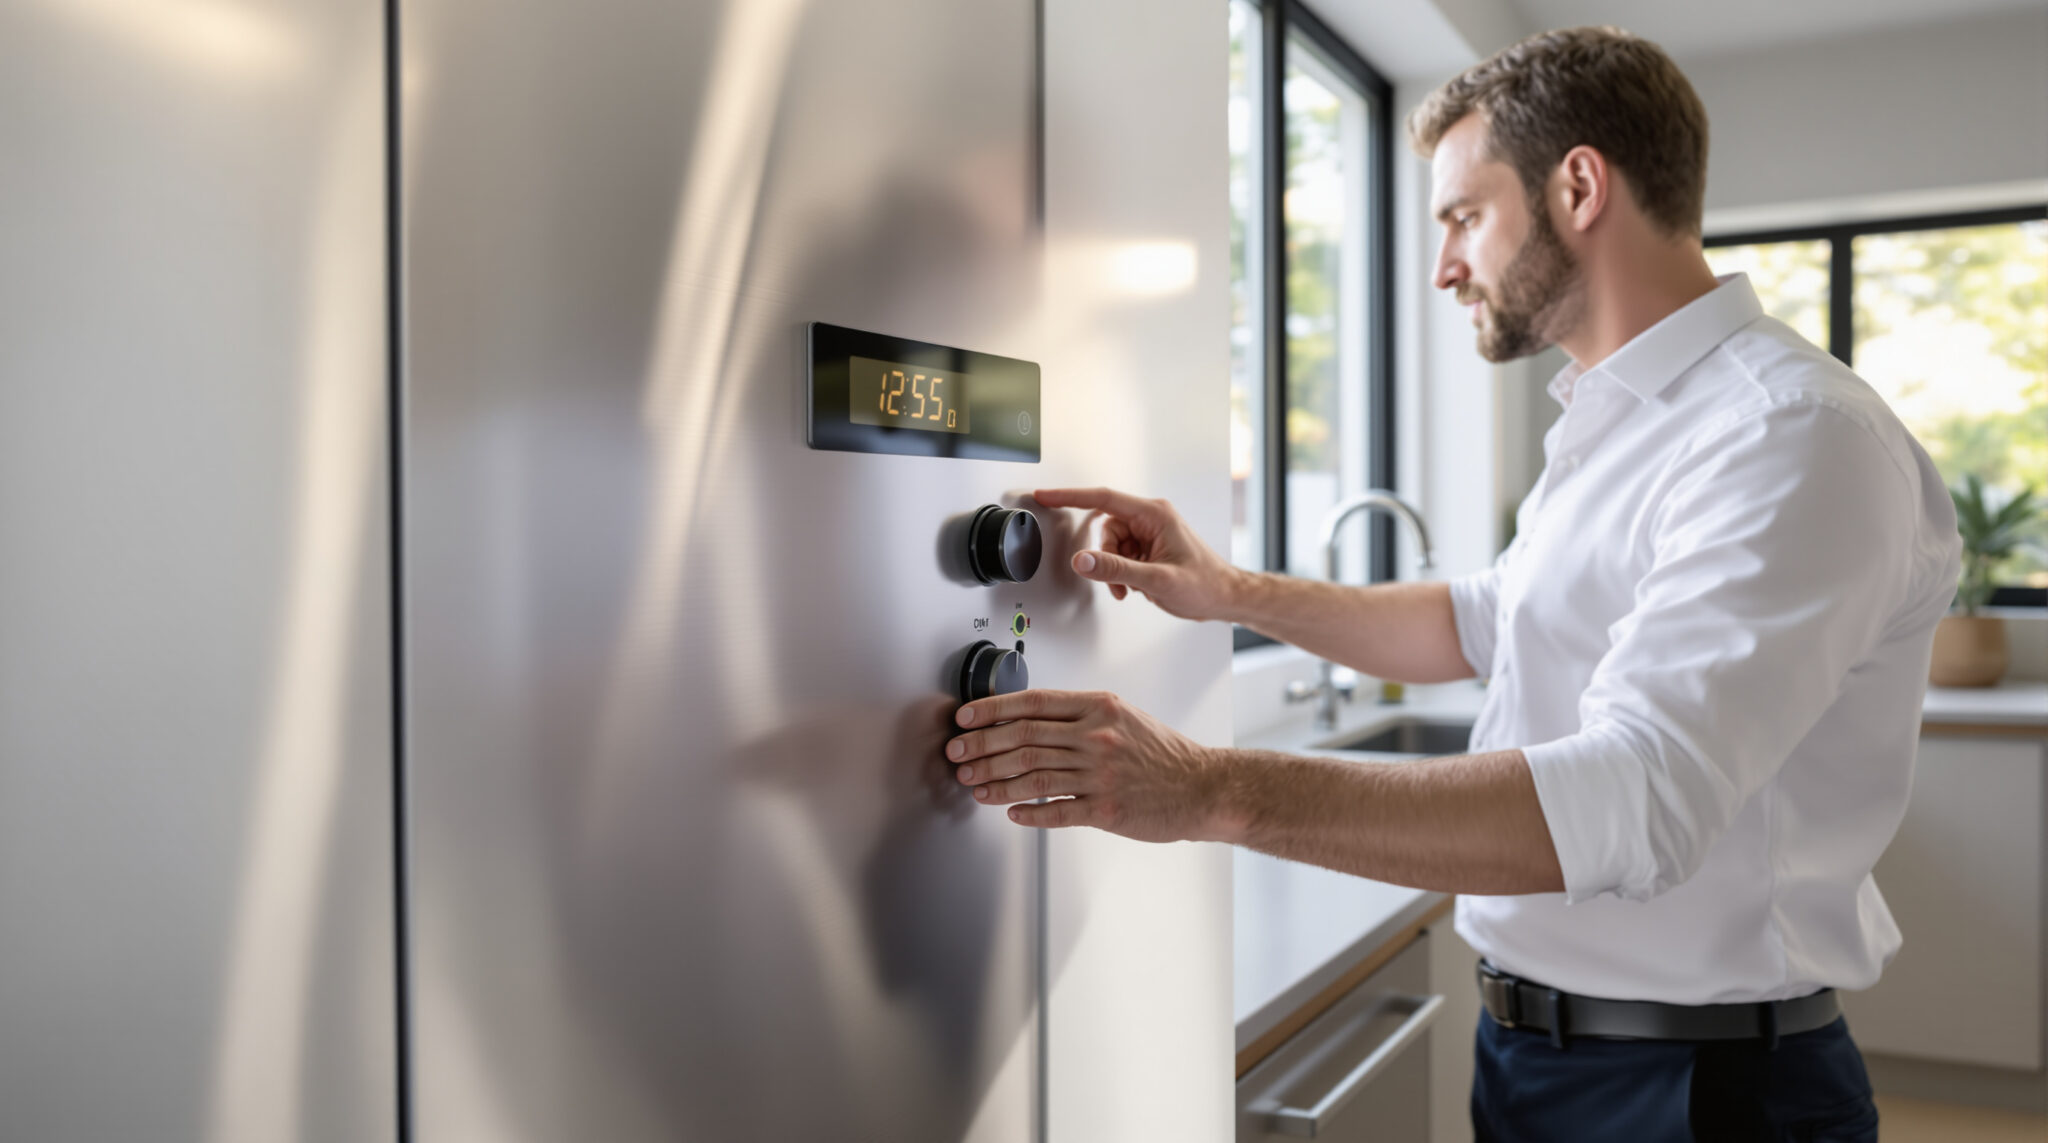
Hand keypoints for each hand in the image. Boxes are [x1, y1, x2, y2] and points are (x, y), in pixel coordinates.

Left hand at [946, 688, 1232, 842]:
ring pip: (1033, 774)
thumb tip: (1027, 720)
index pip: (1033, 703)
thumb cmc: (1162, 753)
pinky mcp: (1106, 809)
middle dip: (982, 746)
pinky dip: (1029, 811)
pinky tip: (1010, 811)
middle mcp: (1097, 737)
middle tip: (957, 753)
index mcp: (1099, 708)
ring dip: (995, 780)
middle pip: (1024, 738)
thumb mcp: (1123, 717)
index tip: (966, 718)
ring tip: (973, 783)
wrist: (1202, 786)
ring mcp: (1101, 774)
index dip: (992, 710)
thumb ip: (1080, 716)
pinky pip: (1057, 810)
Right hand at [1034, 487, 1246, 621]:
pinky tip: (1137, 585)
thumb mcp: (1157, 580)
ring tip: (1134, 586)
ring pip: (1111, 545)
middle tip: (1120, 580)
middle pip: (1106, 529)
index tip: (1046, 495)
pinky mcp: (1148, 546)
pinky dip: (1122, 573)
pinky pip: (1121, 555)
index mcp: (1154, 514)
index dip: (1070, 496)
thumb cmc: (1204, 584)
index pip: (1103, 498)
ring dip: (1115, 569)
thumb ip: (1116, 570)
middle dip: (1106, 557)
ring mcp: (1150, 532)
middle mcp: (1151, 518)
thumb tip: (1084, 560)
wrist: (1224, 597)